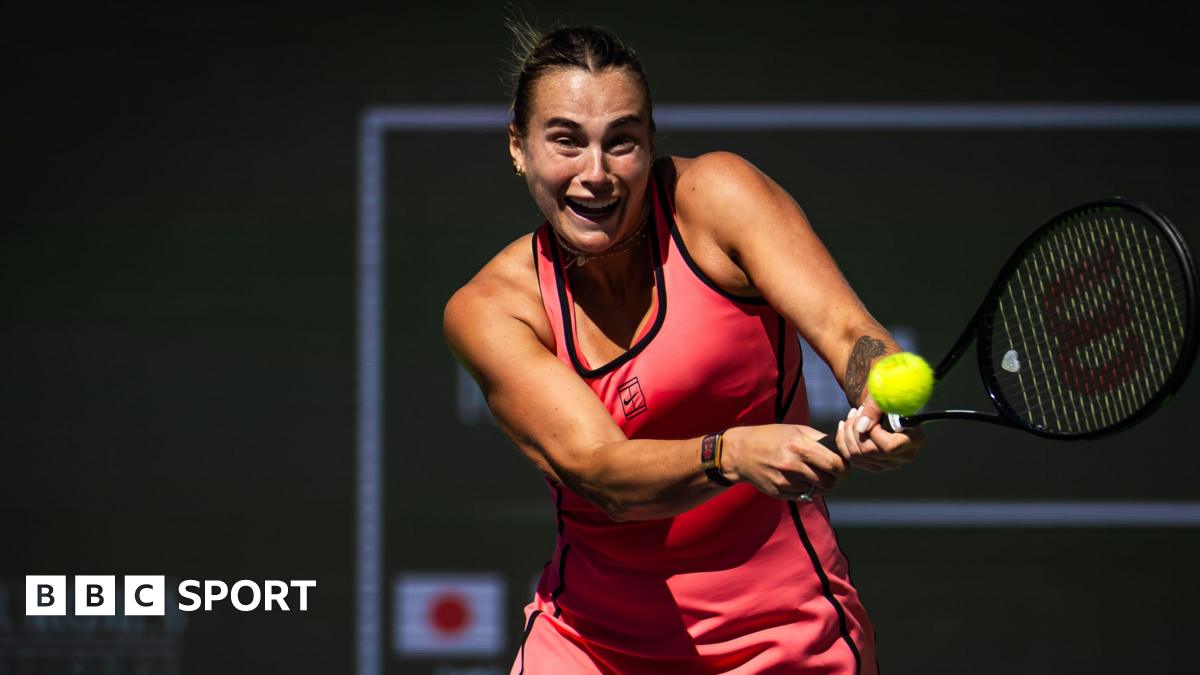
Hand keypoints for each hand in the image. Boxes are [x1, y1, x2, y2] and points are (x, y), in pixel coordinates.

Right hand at [721, 424, 849, 499]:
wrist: (740, 453)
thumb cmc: (770, 437)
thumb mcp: (795, 430)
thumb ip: (818, 439)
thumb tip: (840, 447)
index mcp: (799, 445)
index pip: (834, 463)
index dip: (844, 467)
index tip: (843, 466)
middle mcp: (793, 465)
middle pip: (829, 481)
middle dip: (834, 478)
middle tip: (832, 473)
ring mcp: (785, 481)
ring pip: (817, 490)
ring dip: (820, 485)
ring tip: (814, 475)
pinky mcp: (779, 492)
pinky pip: (803, 496)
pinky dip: (806, 490)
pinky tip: (800, 480)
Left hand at [836, 395, 923, 471]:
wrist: (886, 401)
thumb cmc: (889, 394)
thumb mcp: (883, 396)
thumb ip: (874, 409)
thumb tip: (862, 428)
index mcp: (916, 439)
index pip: (890, 446)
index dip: (873, 432)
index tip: (868, 413)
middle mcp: (905, 455)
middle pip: (871, 453)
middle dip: (855, 430)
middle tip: (855, 411)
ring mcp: (890, 463)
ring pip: (858, 456)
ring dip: (847, 433)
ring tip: (852, 414)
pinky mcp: (876, 465)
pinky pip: (852, 459)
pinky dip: (843, 441)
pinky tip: (844, 425)